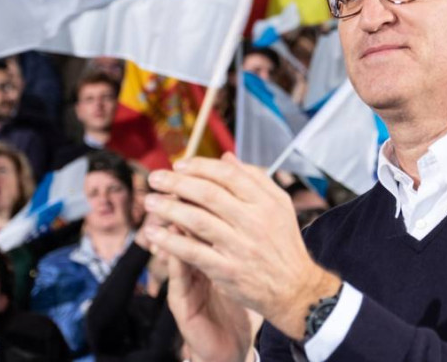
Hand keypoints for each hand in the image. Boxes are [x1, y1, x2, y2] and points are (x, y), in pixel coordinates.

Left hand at [145, 154, 340, 340]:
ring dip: (168, 209)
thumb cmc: (284, 243)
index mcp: (266, 202)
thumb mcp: (280, 205)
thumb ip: (255, 178)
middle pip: (208, 194)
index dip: (200, 167)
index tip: (179, 165)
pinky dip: (170, 242)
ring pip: (196, 220)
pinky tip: (155, 234)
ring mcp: (240, 247)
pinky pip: (192, 252)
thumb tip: (226, 158)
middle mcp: (254, 222)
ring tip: (150, 202)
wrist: (295, 289)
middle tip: (155, 178)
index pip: (228, 176)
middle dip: (176, 183)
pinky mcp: (227, 271)